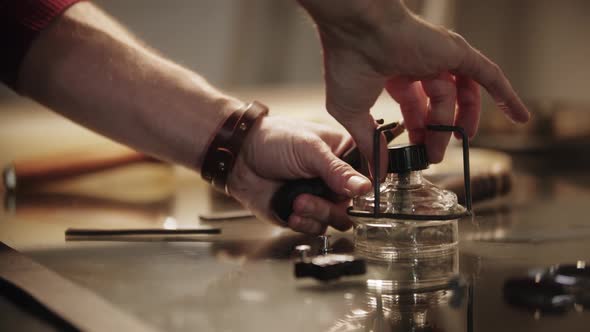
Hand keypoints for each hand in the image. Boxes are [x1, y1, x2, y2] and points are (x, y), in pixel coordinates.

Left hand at [227, 116, 370, 233]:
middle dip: (335, 205)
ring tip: (298, 202)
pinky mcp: (303, 214)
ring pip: (337, 219)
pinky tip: (292, 212)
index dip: (372, 185)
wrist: (239, 158)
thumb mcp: (309, 149)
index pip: (371, 172)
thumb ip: (337, 169)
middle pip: (356, 203)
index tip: (365, 194)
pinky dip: (305, 224)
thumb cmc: (273, 141)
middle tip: (314, 197)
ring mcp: (320, 197)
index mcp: (344, 154)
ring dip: (319, 214)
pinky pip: (316, 228)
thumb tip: (365, 187)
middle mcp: (336, 178)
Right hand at [299, 0, 529, 162]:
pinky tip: (520, 117)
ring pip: (462, 94)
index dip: (416, 131)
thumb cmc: (347, 65)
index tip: (414, 154)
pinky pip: (489, 76)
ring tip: (464, 141)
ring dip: (465, 119)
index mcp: (394, 75)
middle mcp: (418, 65)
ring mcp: (440, 58)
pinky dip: (505, 95)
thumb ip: (370, 141)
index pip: (413, 107)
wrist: (357, 31)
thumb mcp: (353, 114)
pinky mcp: (457, 53)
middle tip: (435, 156)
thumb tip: (378, 170)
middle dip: (438, 131)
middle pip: (439, 104)